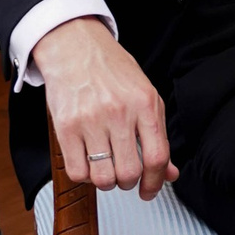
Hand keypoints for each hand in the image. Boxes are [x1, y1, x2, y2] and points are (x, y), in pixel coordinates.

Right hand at [33, 16, 177, 199]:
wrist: (74, 45)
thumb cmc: (111, 69)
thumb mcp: (144, 95)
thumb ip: (157, 135)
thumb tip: (169, 173)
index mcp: (145, 104)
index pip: (157, 157)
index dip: (156, 182)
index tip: (149, 190)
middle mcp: (119, 112)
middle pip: (130, 172)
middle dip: (128, 182)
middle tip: (125, 175)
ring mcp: (91, 119)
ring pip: (103, 177)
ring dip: (106, 181)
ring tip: (105, 168)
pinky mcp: (66, 127)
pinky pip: (77, 172)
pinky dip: (84, 175)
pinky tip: (87, 162)